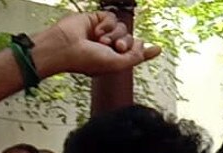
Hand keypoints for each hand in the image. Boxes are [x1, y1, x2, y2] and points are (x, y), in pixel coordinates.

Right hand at [41, 12, 160, 77]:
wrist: (65, 47)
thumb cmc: (86, 60)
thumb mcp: (116, 64)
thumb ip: (135, 57)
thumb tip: (147, 46)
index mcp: (114, 60)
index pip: (133, 54)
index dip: (145, 52)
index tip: (158, 49)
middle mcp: (110, 46)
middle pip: (131, 40)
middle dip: (125, 43)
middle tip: (116, 47)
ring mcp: (104, 33)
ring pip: (123, 28)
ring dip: (114, 34)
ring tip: (101, 41)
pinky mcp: (97, 20)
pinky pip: (112, 18)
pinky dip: (106, 25)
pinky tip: (96, 31)